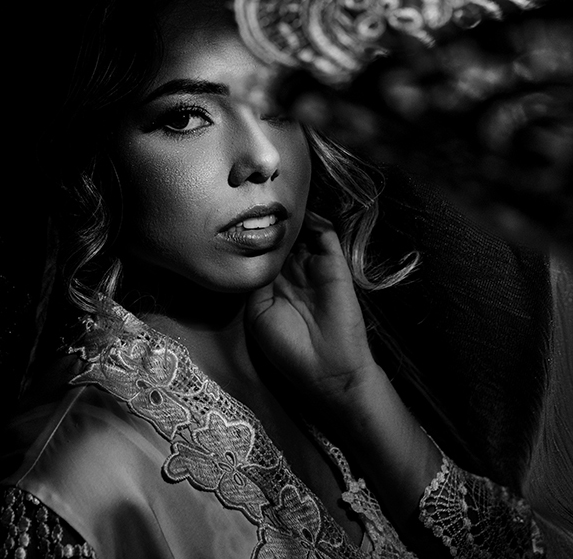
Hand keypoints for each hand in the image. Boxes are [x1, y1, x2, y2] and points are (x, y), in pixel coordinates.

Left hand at [246, 211, 381, 407]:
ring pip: (302, 232)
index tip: (237, 219)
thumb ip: (254, 281)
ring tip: (277, 204)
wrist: (328, 368)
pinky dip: (315, 220)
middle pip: (281, 239)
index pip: (262, 253)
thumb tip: (250, 253)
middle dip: (270, 223)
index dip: (252, 238)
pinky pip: (325, 234)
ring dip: (291, 219)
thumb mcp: (258, 314)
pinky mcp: (334, 264)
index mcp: (273, 286)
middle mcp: (293, 273)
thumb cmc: (289, 348)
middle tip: (256, 204)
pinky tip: (301, 213)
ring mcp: (313, 267)